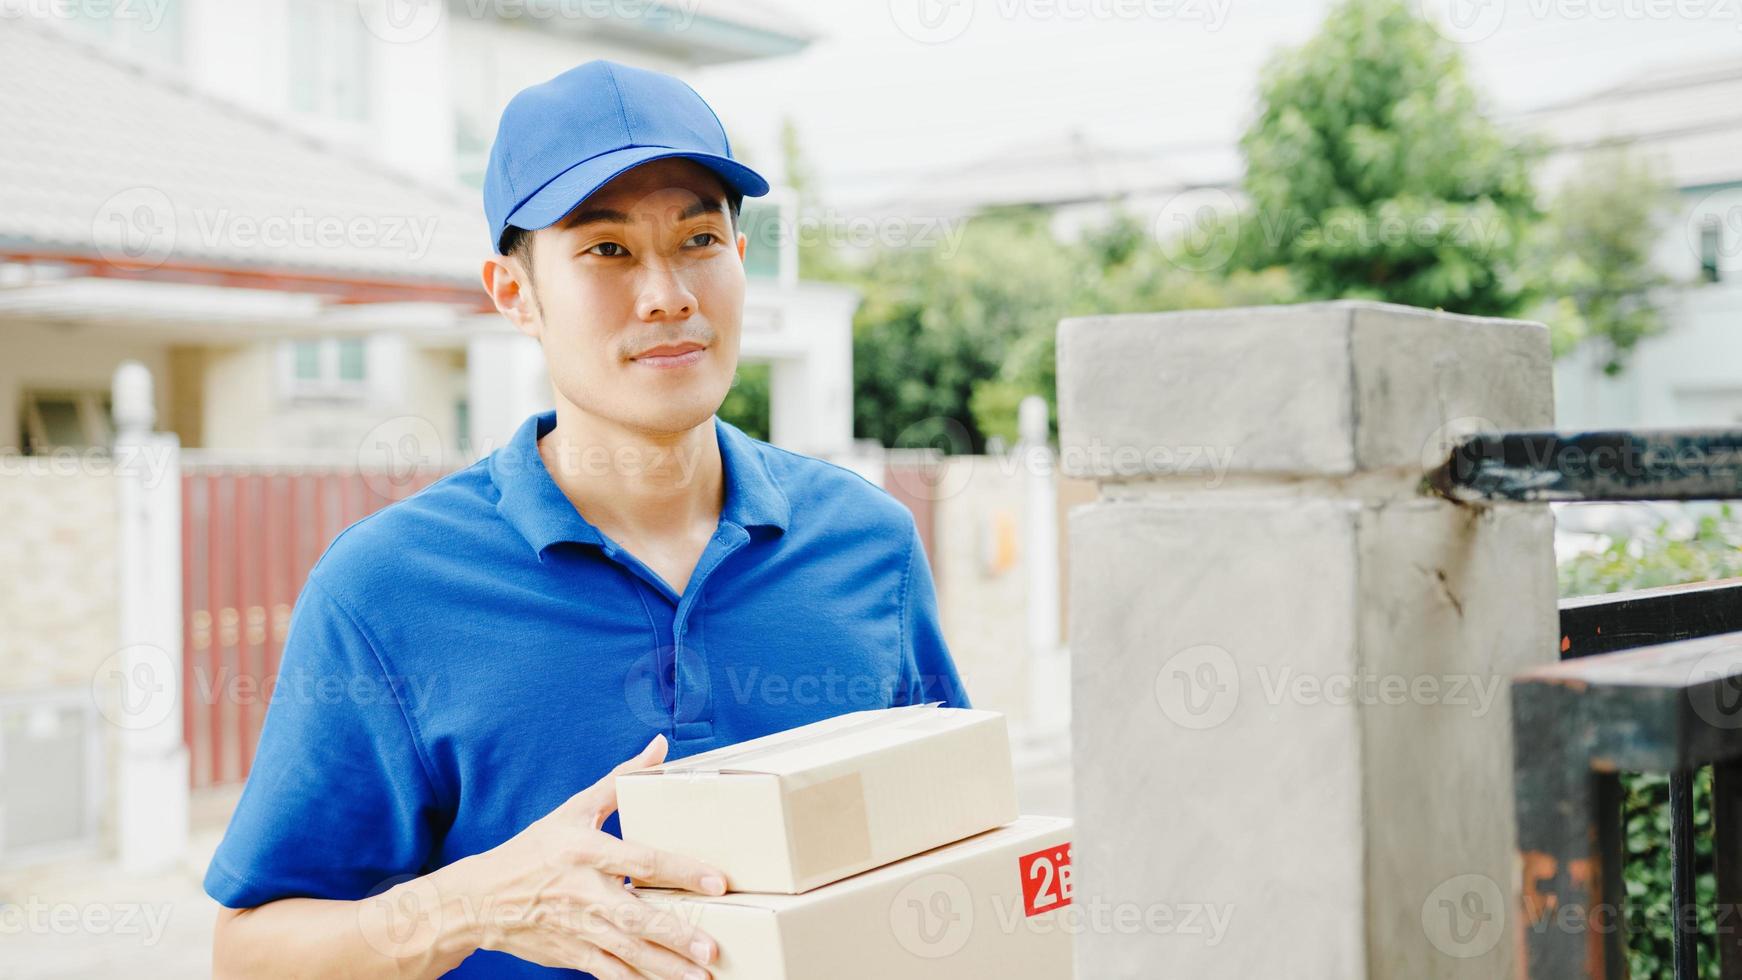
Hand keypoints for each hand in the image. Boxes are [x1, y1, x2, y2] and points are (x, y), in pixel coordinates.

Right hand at [464, 735, 727, 978]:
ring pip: (627, 952)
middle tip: (712, 947)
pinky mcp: (571, 953)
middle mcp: (583, 892)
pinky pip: (610, 972)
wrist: (480, 899)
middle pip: (635, 916)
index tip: (717, 883)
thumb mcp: (573, 810)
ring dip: (665, 966)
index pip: (641, 861)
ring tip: (701, 975)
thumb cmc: (534, 850)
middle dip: (676, 934)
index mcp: (586, 852)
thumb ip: (620, 781)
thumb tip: (659, 747)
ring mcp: (577, 928)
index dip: (681, 871)